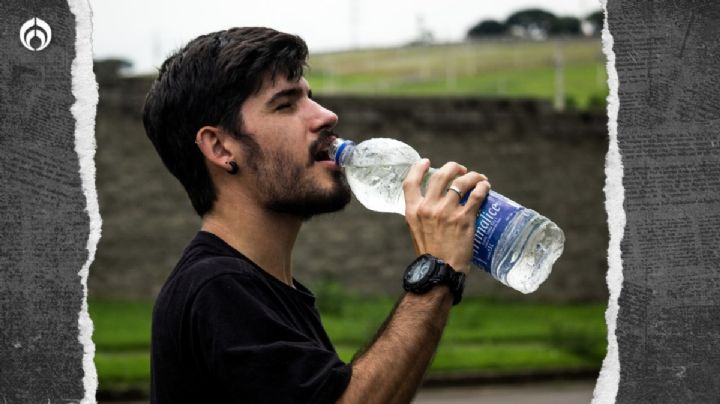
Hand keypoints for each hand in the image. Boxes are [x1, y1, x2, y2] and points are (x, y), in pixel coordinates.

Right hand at [403, 159, 489, 273]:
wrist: (440, 272)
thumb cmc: (430, 255)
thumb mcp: (417, 231)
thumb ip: (421, 216)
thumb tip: (432, 205)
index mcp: (413, 211)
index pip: (410, 182)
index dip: (418, 168)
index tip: (426, 162)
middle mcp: (428, 208)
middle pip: (440, 175)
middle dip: (453, 168)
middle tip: (461, 170)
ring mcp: (446, 212)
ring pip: (461, 182)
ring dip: (472, 176)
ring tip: (478, 178)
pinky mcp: (464, 218)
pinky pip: (476, 195)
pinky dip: (482, 187)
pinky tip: (486, 186)